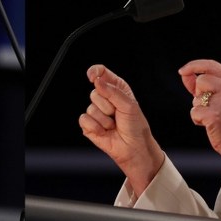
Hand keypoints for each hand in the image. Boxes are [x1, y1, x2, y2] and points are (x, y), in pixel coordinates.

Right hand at [79, 64, 163, 196]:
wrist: (133, 147)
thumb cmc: (135, 125)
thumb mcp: (128, 105)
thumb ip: (113, 92)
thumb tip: (97, 81)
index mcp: (115, 88)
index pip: (101, 73)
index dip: (95, 72)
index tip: (92, 76)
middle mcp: (104, 98)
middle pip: (94, 92)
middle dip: (108, 105)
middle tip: (117, 114)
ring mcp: (95, 111)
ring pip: (91, 108)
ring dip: (105, 119)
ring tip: (114, 125)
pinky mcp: (88, 125)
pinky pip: (84, 119)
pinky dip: (96, 127)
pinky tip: (105, 131)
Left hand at [178, 59, 220, 172]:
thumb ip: (204, 85)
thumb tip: (185, 74)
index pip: (210, 65)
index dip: (194, 66)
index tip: (182, 71)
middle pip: (201, 80)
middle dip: (198, 94)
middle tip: (210, 106)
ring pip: (196, 97)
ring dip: (199, 108)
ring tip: (213, 117)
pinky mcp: (215, 115)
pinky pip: (194, 112)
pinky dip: (197, 119)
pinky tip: (210, 124)